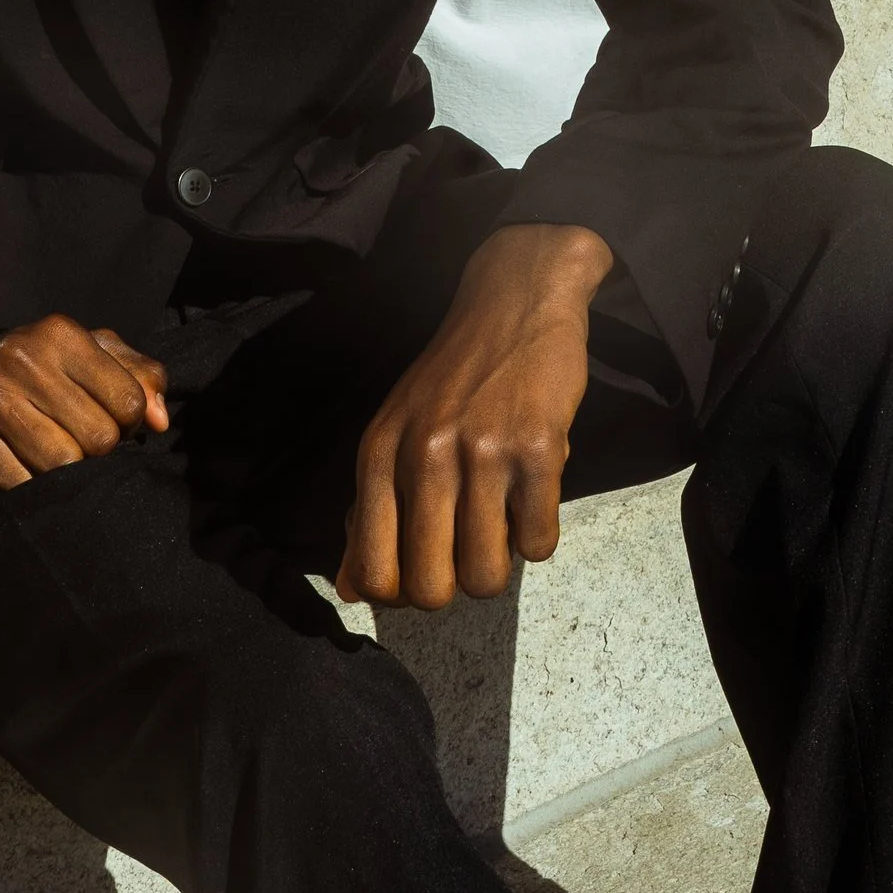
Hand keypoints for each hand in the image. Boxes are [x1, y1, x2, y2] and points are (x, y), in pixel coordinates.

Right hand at [0, 314, 169, 487]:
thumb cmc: (35, 372)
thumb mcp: (87, 357)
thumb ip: (138, 377)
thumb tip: (159, 420)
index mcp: (60, 333)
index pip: (128, 400)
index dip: (128, 424)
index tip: (109, 423)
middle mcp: (23, 356)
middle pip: (98, 438)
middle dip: (95, 451)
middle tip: (76, 443)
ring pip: (62, 463)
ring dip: (62, 473)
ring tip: (49, 456)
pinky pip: (19, 483)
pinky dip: (28, 488)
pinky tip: (20, 469)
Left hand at [337, 221, 613, 610]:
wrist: (516, 300)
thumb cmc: (453, 375)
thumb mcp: (396, 431)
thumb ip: (370, 511)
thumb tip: (353, 590)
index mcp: (380, 453)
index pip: (376, 572)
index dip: (404, 593)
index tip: (426, 567)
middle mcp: (425, 454)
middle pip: (432, 589)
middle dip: (454, 584)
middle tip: (468, 546)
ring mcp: (484, 452)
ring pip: (487, 577)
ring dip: (499, 563)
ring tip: (501, 520)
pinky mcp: (540, 450)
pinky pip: (538, 544)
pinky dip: (538, 535)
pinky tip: (531, 496)